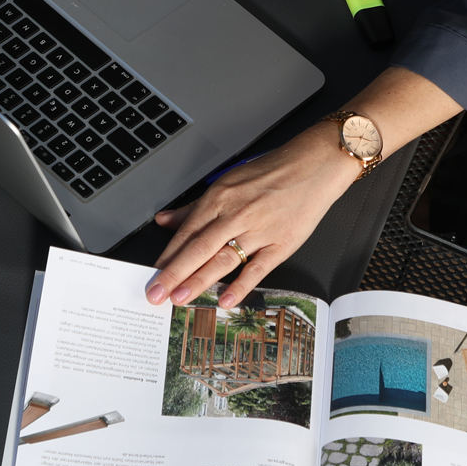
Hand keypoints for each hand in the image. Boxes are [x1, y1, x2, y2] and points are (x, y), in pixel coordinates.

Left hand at [145, 125, 359, 310]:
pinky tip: (226, 299)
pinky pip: (257, 268)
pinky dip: (241, 285)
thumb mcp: (227, 182)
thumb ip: (194, 206)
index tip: (153, 275)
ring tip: (180, 299)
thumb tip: (165, 220)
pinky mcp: (281, 243)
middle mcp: (235, 214)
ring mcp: (258, 230)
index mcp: (219, 198)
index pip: (186, 233)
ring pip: (222, 259)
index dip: (167, 256)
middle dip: (173, 274)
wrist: (313, 166)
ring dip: (198, 281)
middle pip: (198, 248)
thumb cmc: (271, 172)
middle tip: (155, 294)